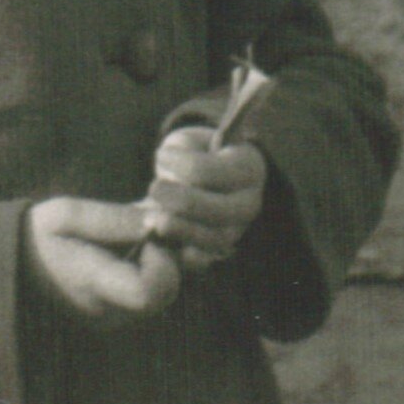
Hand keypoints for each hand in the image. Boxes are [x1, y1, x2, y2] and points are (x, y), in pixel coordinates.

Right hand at [26, 196, 182, 322]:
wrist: (16, 264)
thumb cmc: (40, 235)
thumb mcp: (67, 214)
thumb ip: (114, 218)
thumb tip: (159, 220)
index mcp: (94, 286)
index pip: (151, 290)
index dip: (162, 257)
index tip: (146, 232)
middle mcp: (109, 312)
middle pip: (167, 290)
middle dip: (166, 253)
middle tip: (144, 226)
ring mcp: (117, 319)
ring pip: (166, 292)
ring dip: (162, 258)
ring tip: (134, 233)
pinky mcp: (121, 316)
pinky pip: (155, 294)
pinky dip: (154, 267)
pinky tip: (132, 246)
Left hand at [143, 125, 266, 272]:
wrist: (203, 179)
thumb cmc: (195, 154)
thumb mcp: (191, 141)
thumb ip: (183, 152)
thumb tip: (174, 180)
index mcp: (248, 167)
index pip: (211, 171)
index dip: (180, 164)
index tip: (161, 155)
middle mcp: (250, 202)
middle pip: (218, 210)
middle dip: (181, 201)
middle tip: (153, 188)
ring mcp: (238, 230)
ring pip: (214, 238)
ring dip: (179, 229)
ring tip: (153, 218)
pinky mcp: (220, 251)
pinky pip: (205, 261)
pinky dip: (184, 256)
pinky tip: (164, 242)